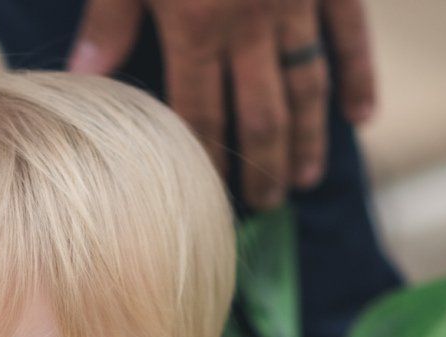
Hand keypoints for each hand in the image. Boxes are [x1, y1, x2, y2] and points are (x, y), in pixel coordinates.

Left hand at [67, 0, 377, 208]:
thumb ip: (111, 16)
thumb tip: (85, 74)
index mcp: (195, 24)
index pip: (198, 114)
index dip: (204, 163)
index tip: (207, 201)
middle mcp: (252, 24)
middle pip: (260, 116)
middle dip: (262, 166)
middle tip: (263, 207)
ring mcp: (297, 1)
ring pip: (307, 86)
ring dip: (308, 139)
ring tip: (304, 181)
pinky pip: (350, 35)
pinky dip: (358, 76)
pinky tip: (361, 118)